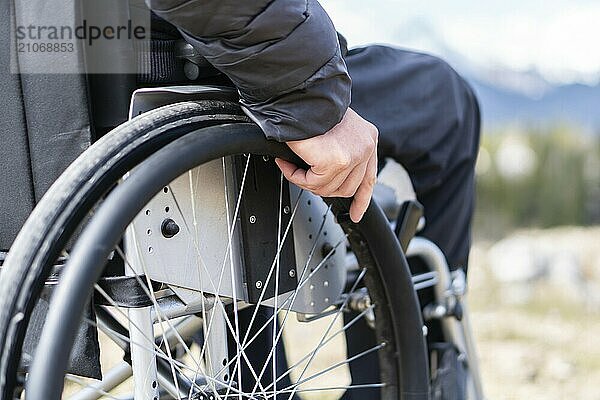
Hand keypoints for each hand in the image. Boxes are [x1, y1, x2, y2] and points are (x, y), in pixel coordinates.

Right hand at [275, 108, 377, 222]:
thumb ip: (339, 152)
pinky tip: (287, 163)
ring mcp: (353, 155)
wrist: (297, 97)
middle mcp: (365, 146)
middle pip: (347, 188)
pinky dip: (296, 176)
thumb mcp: (334, 130)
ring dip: (306, 180)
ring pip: (327, 188)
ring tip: (292, 165)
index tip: (355, 213)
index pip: (368, 178)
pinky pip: (312, 183)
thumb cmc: (308, 107)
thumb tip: (328, 176)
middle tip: (302, 177)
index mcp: (367, 138)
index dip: (361, 199)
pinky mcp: (335, 162)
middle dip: (323, 189)